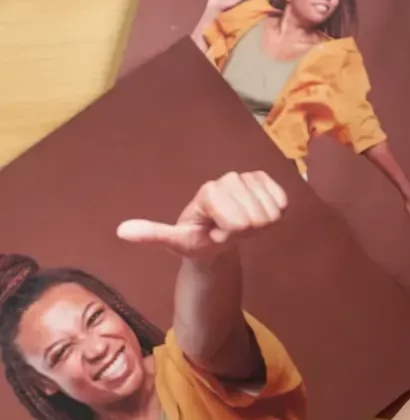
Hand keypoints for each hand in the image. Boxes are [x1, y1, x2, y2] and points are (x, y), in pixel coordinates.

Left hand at [117, 171, 287, 260]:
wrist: (218, 237)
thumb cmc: (196, 240)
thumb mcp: (175, 242)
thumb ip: (153, 234)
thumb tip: (119, 231)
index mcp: (208, 191)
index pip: (236, 218)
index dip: (230, 232)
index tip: (217, 233)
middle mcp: (227, 178)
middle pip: (253, 214)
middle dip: (245, 231)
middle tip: (229, 231)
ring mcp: (247, 178)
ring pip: (269, 209)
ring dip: (259, 224)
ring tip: (241, 225)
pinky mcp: (264, 179)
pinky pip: (281, 201)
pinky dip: (274, 214)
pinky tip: (258, 215)